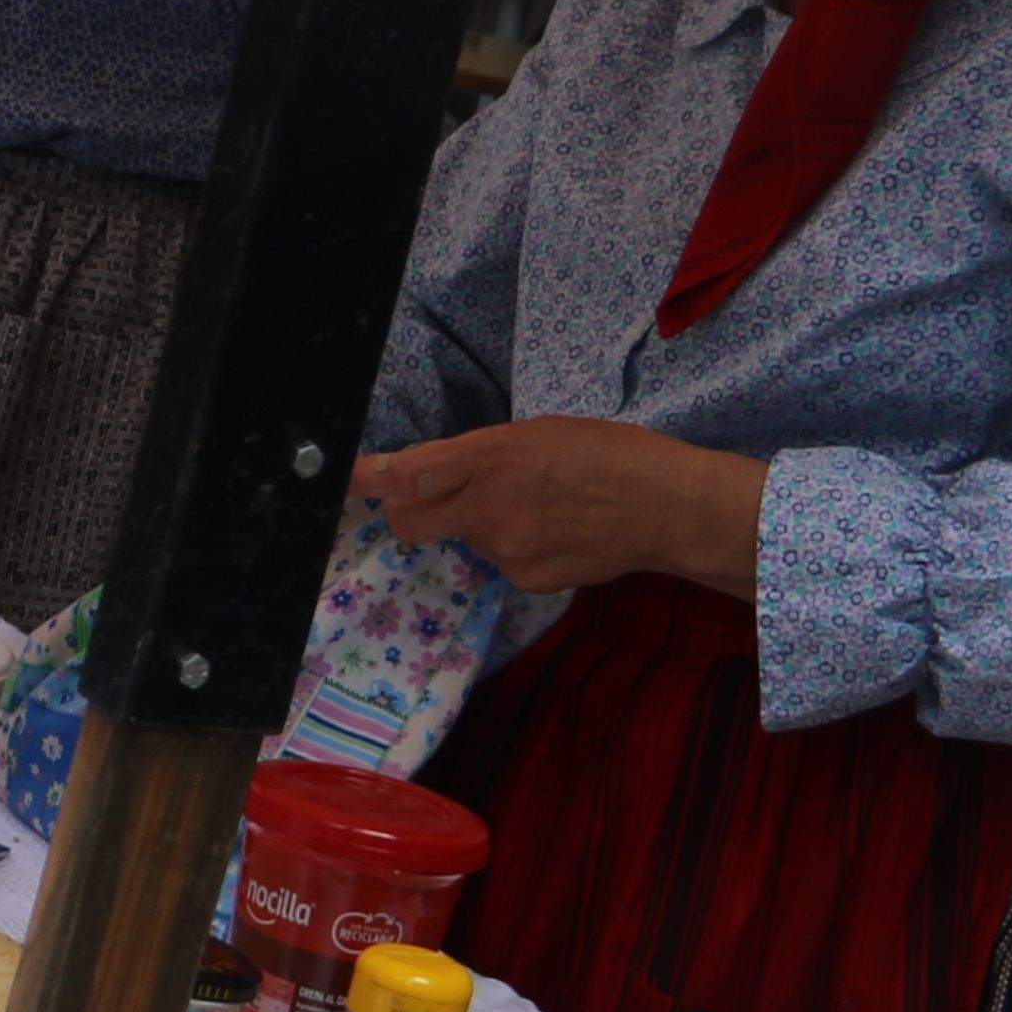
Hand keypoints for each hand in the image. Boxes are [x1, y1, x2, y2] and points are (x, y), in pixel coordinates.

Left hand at [354, 417, 767, 598]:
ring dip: (477, 525)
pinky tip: (553, 532)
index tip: (344, 482)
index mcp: (490, 456)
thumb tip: (422, 474)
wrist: (667, 507)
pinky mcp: (525, 579)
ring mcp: (505, 549)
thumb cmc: (606, 454)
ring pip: (462, 539)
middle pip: (409, 522)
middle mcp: (488, 507)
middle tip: (437, 498)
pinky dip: (513, 548)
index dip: (368, 480)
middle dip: (409, 511)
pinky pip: (498, 561)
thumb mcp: (535, 433)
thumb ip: (474, 454)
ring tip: (534, 506)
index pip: (407, 475)